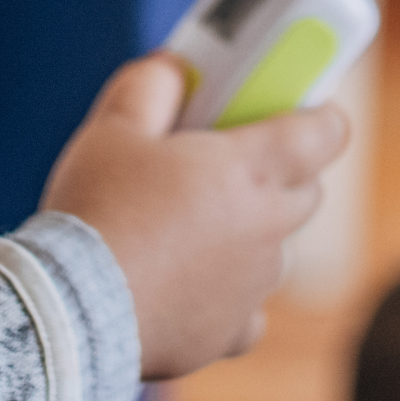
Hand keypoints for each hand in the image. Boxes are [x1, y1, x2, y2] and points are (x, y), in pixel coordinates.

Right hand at [38, 55, 346, 378]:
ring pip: (276, 249)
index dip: (319, 116)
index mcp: (251, 170)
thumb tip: (175, 67)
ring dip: (251, 233)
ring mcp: (253, 286)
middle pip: (306, 191)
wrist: (73, 312)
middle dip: (281, 173)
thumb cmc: (97, 212)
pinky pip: (248, 309)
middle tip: (231, 162)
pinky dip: (228, 296)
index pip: (326, 132)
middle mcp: (267, 228)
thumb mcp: (113, 129)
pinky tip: (186, 285)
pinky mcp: (230, 333)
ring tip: (190, 227)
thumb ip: (151, 85)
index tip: (300, 109)